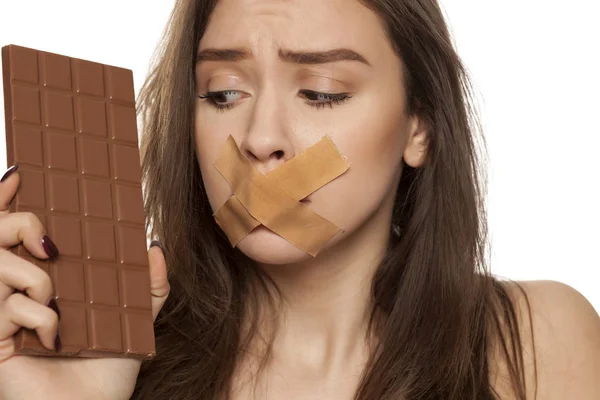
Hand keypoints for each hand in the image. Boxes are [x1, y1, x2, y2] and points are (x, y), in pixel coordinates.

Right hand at [0, 166, 169, 399]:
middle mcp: (17, 290)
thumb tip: (155, 244)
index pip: (15, 230)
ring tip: (58, 300)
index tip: (22, 173)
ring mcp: (1, 314)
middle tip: (49, 241)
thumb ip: (150, 284)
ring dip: (37, 277)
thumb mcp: (137, 318)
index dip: (8, 197)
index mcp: (45, 278)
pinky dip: (38, 317)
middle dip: (17, 223)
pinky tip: (54, 339)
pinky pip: (7, 307)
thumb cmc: (109, 368)